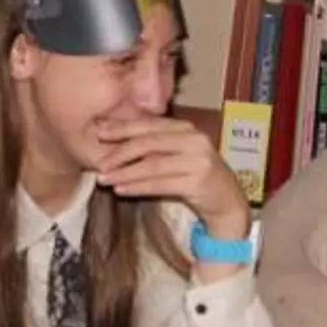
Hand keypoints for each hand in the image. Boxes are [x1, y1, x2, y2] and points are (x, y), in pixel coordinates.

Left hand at [93, 115, 248, 240]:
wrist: (227, 202)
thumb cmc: (196, 177)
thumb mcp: (177, 154)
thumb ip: (154, 145)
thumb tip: (115, 139)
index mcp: (187, 128)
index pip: (150, 124)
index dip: (123, 128)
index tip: (98, 132)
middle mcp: (195, 140)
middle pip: (149, 142)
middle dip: (120, 152)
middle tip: (99, 162)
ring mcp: (199, 160)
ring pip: (152, 164)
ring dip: (125, 173)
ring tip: (104, 179)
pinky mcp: (199, 181)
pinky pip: (160, 184)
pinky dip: (138, 187)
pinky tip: (121, 190)